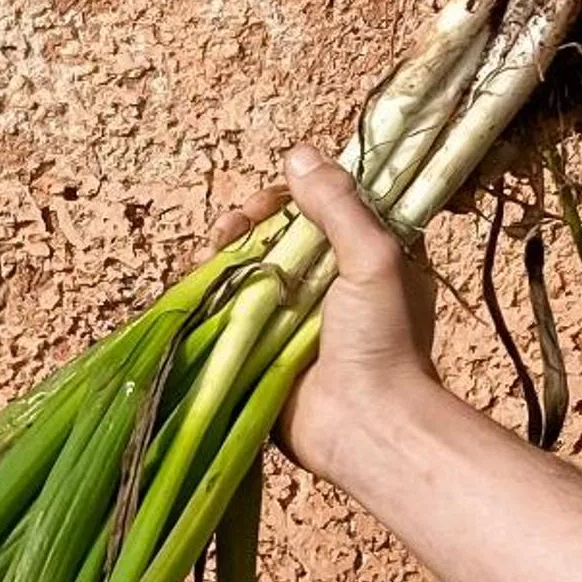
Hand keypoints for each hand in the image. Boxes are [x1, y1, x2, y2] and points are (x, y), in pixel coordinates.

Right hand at [206, 145, 441, 480]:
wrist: (365, 427)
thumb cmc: (383, 343)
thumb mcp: (375, 258)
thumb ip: (338, 205)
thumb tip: (298, 154)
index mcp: (362, 257)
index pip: (318, 207)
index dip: (290, 195)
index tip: (274, 199)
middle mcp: (324, 284)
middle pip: (274, 233)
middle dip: (247, 222)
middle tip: (233, 229)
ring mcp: (288, 319)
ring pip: (245, 268)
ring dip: (222, 253)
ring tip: (212, 252)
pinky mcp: (258, 350)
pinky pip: (226, 311)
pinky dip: (208, 293)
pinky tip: (198, 282)